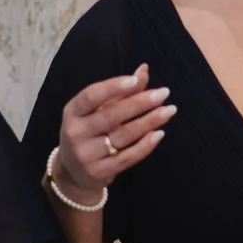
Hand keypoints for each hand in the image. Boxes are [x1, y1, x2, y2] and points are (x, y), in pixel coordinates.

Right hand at [54, 66, 172, 198]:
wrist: (73, 172)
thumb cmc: (89, 132)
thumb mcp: (96, 110)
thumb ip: (120, 91)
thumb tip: (144, 70)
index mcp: (73, 112)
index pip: (91, 96)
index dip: (113, 87)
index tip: (136, 80)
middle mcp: (76, 132)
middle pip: (111, 115)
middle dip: (140, 102)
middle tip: (164, 93)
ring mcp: (86, 154)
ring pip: (123, 135)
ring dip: (149, 121)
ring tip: (169, 110)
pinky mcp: (99, 172)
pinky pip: (127, 157)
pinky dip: (145, 145)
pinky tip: (159, 133)